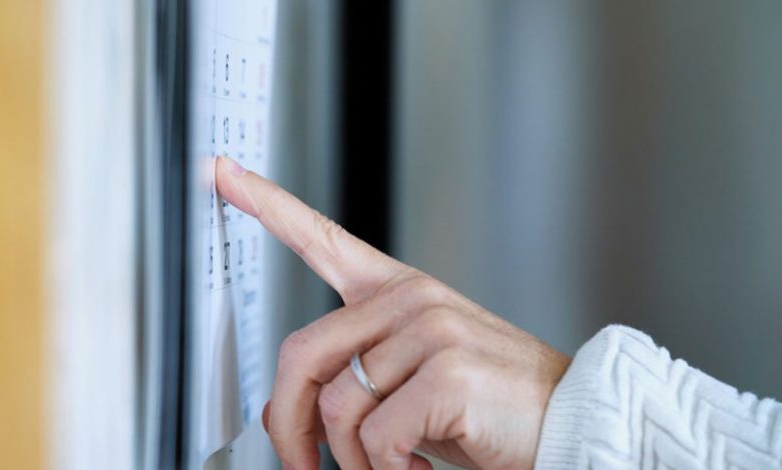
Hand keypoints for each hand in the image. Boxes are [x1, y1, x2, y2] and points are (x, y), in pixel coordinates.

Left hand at [215, 157, 571, 469]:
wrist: (567, 424)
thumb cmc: (487, 405)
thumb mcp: (410, 380)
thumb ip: (352, 378)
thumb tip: (285, 411)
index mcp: (397, 292)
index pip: (321, 238)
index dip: (267, 205)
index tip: (223, 173)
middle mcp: (410, 300)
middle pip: (301, 353)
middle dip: (289, 423)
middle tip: (300, 462)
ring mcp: (430, 330)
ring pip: (337, 406)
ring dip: (353, 459)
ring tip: (389, 465)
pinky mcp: (447, 371)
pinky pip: (375, 435)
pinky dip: (387, 468)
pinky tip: (417, 464)